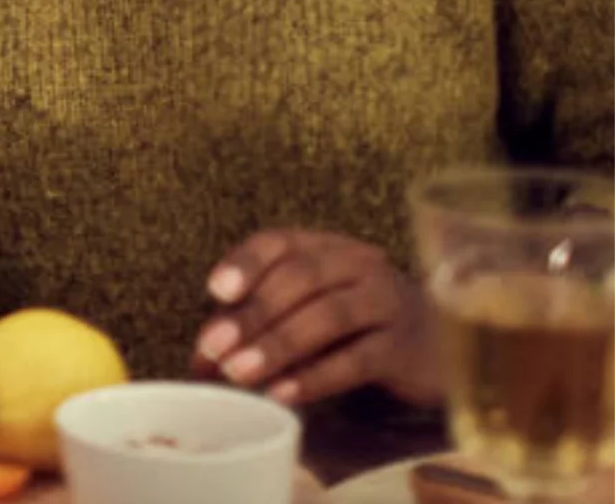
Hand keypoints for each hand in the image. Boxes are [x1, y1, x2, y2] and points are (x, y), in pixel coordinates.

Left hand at [193, 230, 442, 407]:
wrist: (437, 347)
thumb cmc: (356, 325)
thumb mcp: (308, 309)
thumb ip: (258, 324)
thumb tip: (201, 361)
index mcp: (326, 247)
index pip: (280, 242)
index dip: (246, 263)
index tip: (215, 291)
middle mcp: (359, 265)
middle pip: (300, 279)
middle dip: (252, 315)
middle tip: (212, 348)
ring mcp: (387, 303)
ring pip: (328, 316)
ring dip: (278, 345)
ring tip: (239, 374)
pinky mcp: (405, 349)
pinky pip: (357, 360)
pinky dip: (315, 377)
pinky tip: (283, 394)